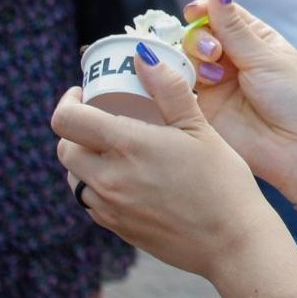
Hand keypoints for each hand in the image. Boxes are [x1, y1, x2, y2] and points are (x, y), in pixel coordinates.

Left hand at [52, 49, 287, 279]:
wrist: (232, 242)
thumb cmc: (223, 181)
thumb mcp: (200, 128)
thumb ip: (168, 89)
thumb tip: (143, 55)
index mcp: (128, 147)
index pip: (66, 121)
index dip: (68, 102)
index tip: (83, 94)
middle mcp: (109, 179)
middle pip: (64, 149)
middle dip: (76, 129)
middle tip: (102, 118)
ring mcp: (110, 208)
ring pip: (75, 178)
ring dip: (85, 159)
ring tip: (116, 148)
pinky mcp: (117, 229)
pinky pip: (91, 202)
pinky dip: (99, 185)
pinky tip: (130, 178)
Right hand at [182, 0, 296, 196]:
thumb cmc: (296, 100)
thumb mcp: (266, 59)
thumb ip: (235, 27)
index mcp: (255, 40)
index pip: (221, 14)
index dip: (205, 9)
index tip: (194, 11)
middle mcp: (232, 59)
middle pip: (200, 34)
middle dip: (201, 38)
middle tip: (215, 53)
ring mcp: (216, 84)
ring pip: (187, 58)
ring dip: (193, 58)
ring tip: (213, 73)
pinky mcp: (202, 108)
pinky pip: (179, 87)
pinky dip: (178, 80)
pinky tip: (187, 82)